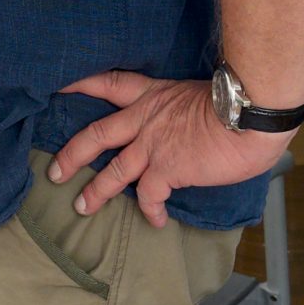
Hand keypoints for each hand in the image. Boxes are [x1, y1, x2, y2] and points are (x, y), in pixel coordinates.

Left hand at [47, 72, 293, 228]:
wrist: (247, 113)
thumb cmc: (235, 101)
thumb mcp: (197, 93)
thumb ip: (180, 108)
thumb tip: (185, 120)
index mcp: (152, 95)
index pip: (108, 83)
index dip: (80, 83)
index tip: (57, 88)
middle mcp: (145, 118)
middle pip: (96, 135)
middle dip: (73, 154)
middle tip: (55, 171)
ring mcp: (153, 145)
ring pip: (113, 170)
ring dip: (96, 191)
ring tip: (81, 207)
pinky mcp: (167, 169)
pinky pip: (150, 195)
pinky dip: (150, 210)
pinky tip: (155, 221)